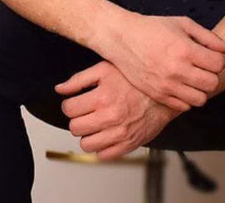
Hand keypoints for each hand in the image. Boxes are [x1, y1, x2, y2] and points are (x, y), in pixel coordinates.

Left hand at [55, 59, 180, 160]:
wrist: (163, 93)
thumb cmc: (135, 79)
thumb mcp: (106, 69)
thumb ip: (80, 79)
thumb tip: (60, 89)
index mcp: (103, 96)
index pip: (69, 109)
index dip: (69, 105)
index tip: (75, 102)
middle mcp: (110, 117)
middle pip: (75, 128)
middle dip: (76, 119)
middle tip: (85, 112)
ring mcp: (119, 133)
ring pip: (86, 144)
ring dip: (87, 134)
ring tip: (95, 123)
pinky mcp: (128, 145)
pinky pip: (103, 155)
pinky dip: (101, 146)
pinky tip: (105, 133)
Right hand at [94, 13, 224, 111]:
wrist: (122, 38)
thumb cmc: (153, 28)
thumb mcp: (183, 24)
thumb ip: (209, 38)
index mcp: (185, 49)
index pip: (218, 65)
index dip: (219, 60)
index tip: (210, 55)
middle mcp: (177, 69)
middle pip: (212, 84)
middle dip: (212, 75)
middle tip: (203, 67)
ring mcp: (167, 85)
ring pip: (200, 99)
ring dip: (200, 89)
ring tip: (193, 77)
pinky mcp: (158, 95)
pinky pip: (184, 106)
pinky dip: (187, 98)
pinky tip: (181, 84)